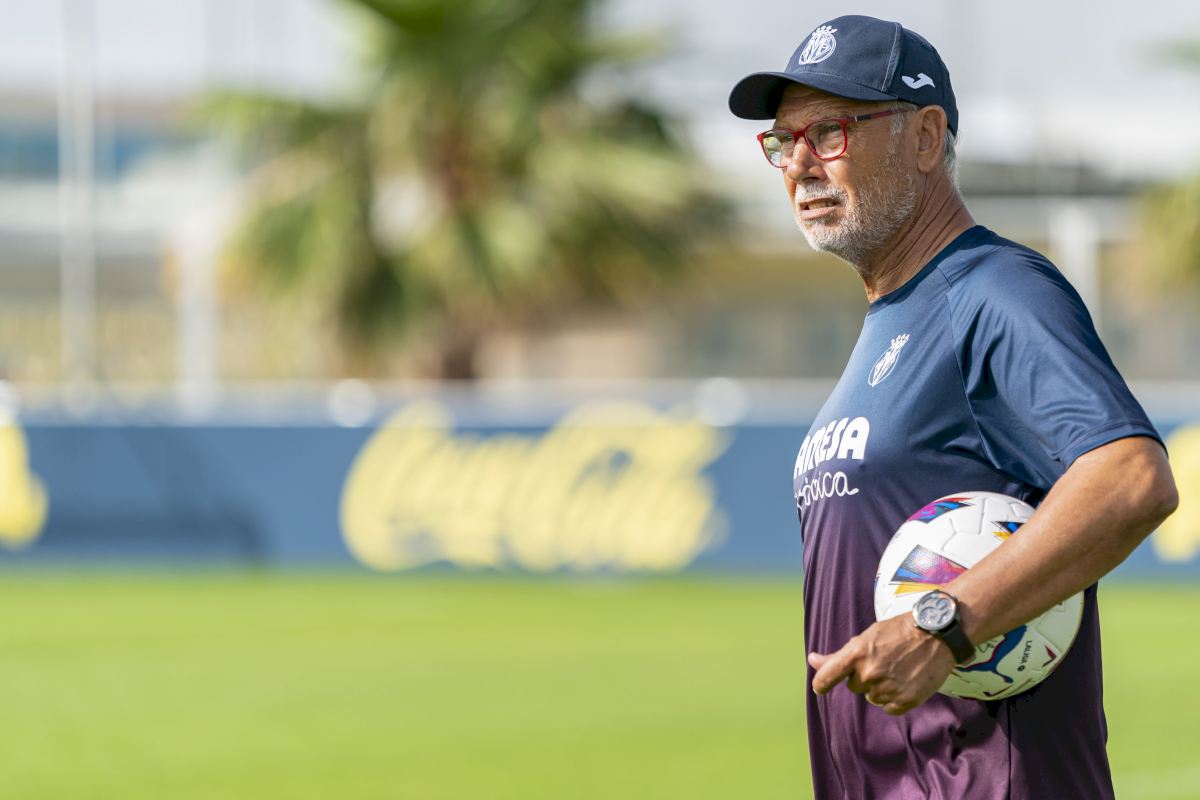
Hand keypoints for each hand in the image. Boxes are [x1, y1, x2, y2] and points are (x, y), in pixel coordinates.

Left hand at [808, 615, 955, 714]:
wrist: (937, 635)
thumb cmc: (899, 631)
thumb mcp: (867, 636)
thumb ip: (838, 655)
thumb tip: (812, 660)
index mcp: (857, 653)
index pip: (827, 676)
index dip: (821, 683)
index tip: (820, 687)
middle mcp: (870, 673)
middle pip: (854, 686)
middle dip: (863, 676)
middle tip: (883, 661)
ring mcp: (888, 688)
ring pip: (872, 697)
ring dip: (880, 687)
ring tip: (897, 669)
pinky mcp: (906, 701)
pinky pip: (888, 708)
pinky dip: (894, 698)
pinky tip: (905, 681)